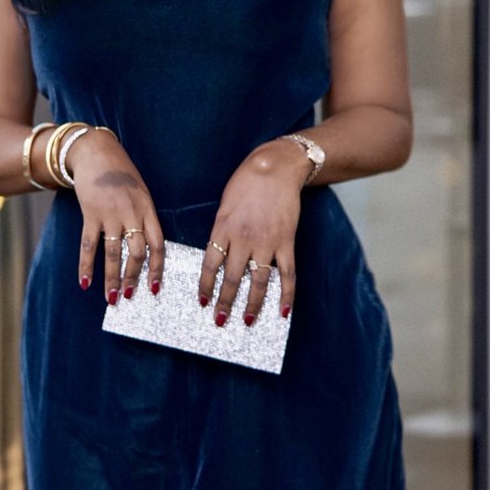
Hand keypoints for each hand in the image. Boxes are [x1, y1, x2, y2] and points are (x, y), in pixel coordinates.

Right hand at [67, 129, 164, 302]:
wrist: (96, 152)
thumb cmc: (121, 173)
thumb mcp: (140, 191)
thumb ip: (143, 216)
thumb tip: (145, 247)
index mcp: (147, 208)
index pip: (157, 244)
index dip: (157, 268)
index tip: (155, 288)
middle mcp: (131, 213)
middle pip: (137, 252)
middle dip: (133, 278)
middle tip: (128, 296)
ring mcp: (110, 214)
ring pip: (113, 253)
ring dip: (112, 278)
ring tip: (111, 297)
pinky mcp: (90, 213)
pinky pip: (88, 244)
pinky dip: (86, 265)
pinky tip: (85, 282)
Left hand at [198, 140, 307, 324]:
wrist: (275, 167)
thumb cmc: (246, 182)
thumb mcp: (225, 205)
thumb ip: (222, 230)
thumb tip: (219, 256)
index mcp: (223, 228)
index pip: (211, 264)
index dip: (206, 286)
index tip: (202, 302)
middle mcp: (244, 239)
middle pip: (233, 278)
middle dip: (225, 303)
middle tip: (220, 321)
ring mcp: (267, 242)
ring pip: (258, 281)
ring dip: (252, 304)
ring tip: (247, 322)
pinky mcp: (286, 242)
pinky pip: (287, 274)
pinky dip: (286, 294)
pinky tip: (283, 312)